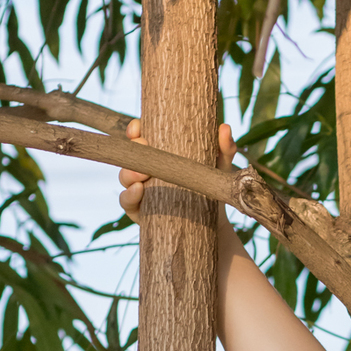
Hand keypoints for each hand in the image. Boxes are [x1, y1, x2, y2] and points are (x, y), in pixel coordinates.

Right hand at [118, 119, 237, 221]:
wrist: (214, 222)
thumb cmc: (212, 187)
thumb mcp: (219, 167)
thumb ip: (224, 149)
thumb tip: (225, 127)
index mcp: (160, 154)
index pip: (140, 137)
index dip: (135, 130)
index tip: (138, 128)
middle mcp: (147, 169)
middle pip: (131, 155)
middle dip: (134, 150)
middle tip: (144, 147)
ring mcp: (141, 190)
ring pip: (125, 176)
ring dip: (129, 173)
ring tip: (142, 175)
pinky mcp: (140, 211)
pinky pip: (126, 202)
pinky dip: (129, 195)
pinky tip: (138, 190)